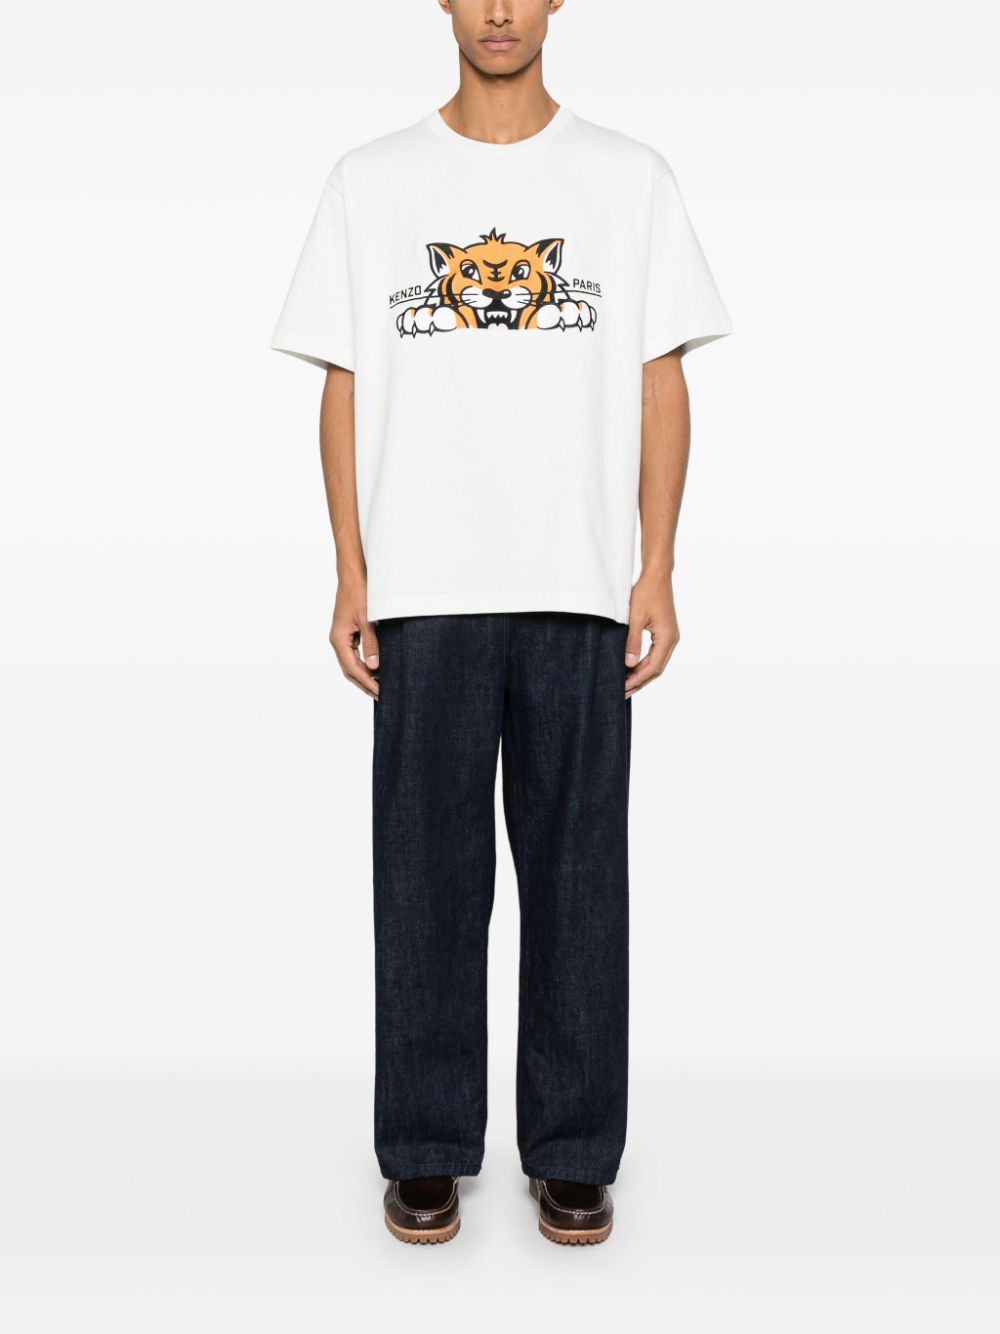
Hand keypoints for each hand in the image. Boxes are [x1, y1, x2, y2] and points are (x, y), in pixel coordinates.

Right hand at [330, 576, 378, 699]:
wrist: (353, 575)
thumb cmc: (359, 593)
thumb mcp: (368, 619)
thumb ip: (372, 643)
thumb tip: (374, 666)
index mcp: (339, 639)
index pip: (352, 668)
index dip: (367, 682)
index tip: (380, 692)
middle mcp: (338, 640)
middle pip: (349, 670)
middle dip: (364, 683)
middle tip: (381, 695)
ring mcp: (342, 636)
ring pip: (351, 663)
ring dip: (364, 675)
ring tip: (379, 686)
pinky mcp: (348, 632)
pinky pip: (354, 654)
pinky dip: (363, 664)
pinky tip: (375, 668)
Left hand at [625, 571, 679, 698]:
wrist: (657, 576)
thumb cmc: (646, 592)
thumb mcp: (635, 617)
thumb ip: (632, 641)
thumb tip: (629, 664)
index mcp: (667, 637)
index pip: (653, 666)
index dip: (638, 679)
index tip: (623, 687)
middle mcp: (672, 639)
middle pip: (657, 669)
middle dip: (640, 682)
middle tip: (622, 692)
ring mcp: (670, 636)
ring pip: (657, 663)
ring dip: (642, 674)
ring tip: (627, 684)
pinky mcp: (666, 633)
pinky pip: (657, 654)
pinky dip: (645, 664)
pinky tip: (633, 668)